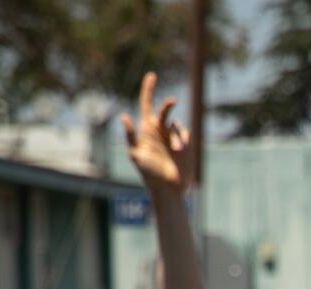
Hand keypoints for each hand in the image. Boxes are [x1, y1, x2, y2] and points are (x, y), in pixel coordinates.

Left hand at [121, 71, 190, 193]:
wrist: (168, 189)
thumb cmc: (149, 175)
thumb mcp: (135, 156)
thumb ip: (130, 136)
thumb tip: (124, 117)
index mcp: (146, 131)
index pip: (146, 105)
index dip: (148, 90)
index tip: (152, 75)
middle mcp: (160, 132)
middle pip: (164, 111)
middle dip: (167, 105)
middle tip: (172, 101)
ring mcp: (173, 138)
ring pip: (176, 125)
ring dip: (176, 137)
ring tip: (177, 152)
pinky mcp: (185, 145)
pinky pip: (186, 134)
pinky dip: (183, 141)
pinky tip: (181, 153)